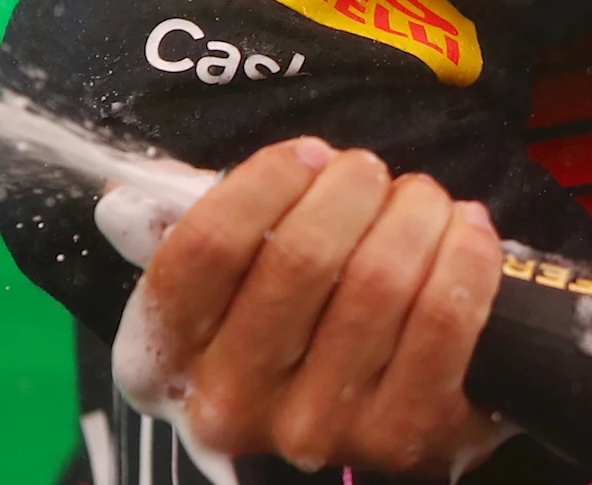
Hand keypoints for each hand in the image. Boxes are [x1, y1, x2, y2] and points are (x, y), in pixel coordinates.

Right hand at [134, 136, 509, 475]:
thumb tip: (126, 204)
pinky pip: (444, 314)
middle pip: (301, 256)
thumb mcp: (224, 299)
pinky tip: (465, 231)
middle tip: (371, 174)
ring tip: (422, 200)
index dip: (265, 182)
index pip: (204, 249)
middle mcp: (232, 406)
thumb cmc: (294, 335)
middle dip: (353, 186)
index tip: (307, 155)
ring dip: (416, 212)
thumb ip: (191, 242)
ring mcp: (319, 429)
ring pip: (379, 278)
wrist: (371, 425)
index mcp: (166, 362)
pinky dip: (465, 253)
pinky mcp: (405, 436)